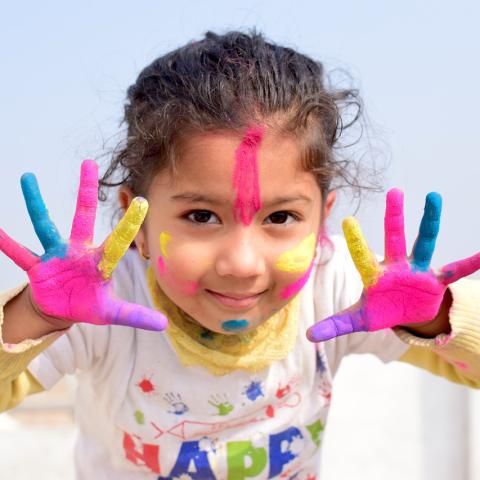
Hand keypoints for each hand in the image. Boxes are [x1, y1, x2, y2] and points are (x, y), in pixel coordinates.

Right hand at [0, 160, 166, 330]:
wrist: (62, 308)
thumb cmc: (89, 304)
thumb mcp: (112, 313)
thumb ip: (135, 315)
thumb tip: (164, 325)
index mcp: (99, 262)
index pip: (118, 241)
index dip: (129, 224)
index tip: (143, 202)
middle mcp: (78, 251)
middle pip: (83, 216)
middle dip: (86, 191)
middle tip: (89, 163)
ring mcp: (56, 255)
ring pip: (45, 225)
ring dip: (36, 203)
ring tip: (27, 177)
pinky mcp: (37, 266)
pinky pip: (19, 253)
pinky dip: (7, 244)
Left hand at [307, 188, 479, 341]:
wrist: (406, 315)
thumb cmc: (380, 310)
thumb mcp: (358, 319)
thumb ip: (335, 324)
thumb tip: (308, 336)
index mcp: (374, 275)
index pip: (363, 256)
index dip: (357, 241)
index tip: (348, 219)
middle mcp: (396, 267)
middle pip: (394, 238)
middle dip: (394, 217)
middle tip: (394, 191)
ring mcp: (418, 271)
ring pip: (425, 243)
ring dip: (430, 222)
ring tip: (434, 197)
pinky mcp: (435, 281)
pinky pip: (454, 270)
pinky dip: (469, 263)